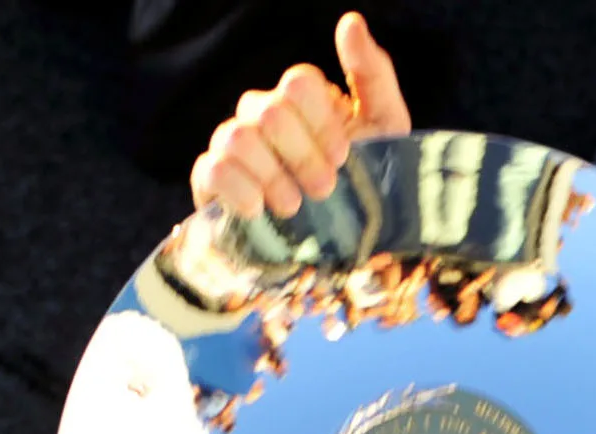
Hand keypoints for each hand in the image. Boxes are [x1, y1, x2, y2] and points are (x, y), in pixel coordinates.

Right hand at [188, 12, 411, 218]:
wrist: (344, 248)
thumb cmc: (365, 185)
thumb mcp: (384, 131)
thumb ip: (372, 75)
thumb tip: (349, 21)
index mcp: (300, 99)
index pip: (297, 83)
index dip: (322, 123)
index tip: (344, 157)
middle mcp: (262, 114)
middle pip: (270, 112)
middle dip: (304, 158)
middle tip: (326, 190)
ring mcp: (232, 145)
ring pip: (238, 138)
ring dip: (274, 178)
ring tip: (295, 207)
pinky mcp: (211, 181)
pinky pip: (212, 169)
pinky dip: (241, 193)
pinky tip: (260, 212)